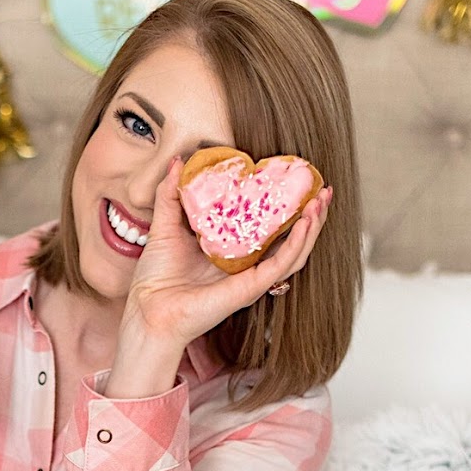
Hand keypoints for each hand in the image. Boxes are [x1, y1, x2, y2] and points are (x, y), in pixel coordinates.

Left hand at [124, 156, 332, 349]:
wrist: (148, 308)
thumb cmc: (156, 277)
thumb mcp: (165, 225)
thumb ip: (172, 194)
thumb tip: (179, 162)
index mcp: (232, 250)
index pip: (267, 225)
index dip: (285, 204)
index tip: (295, 179)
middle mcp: (246, 264)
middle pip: (289, 238)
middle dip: (310, 214)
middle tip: (321, 190)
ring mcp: (250, 276)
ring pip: (294, 252)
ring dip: (312, 227)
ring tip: (322, 203)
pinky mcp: (249, 288)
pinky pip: (281, 265)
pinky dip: (297, 244)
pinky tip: (306, 225)